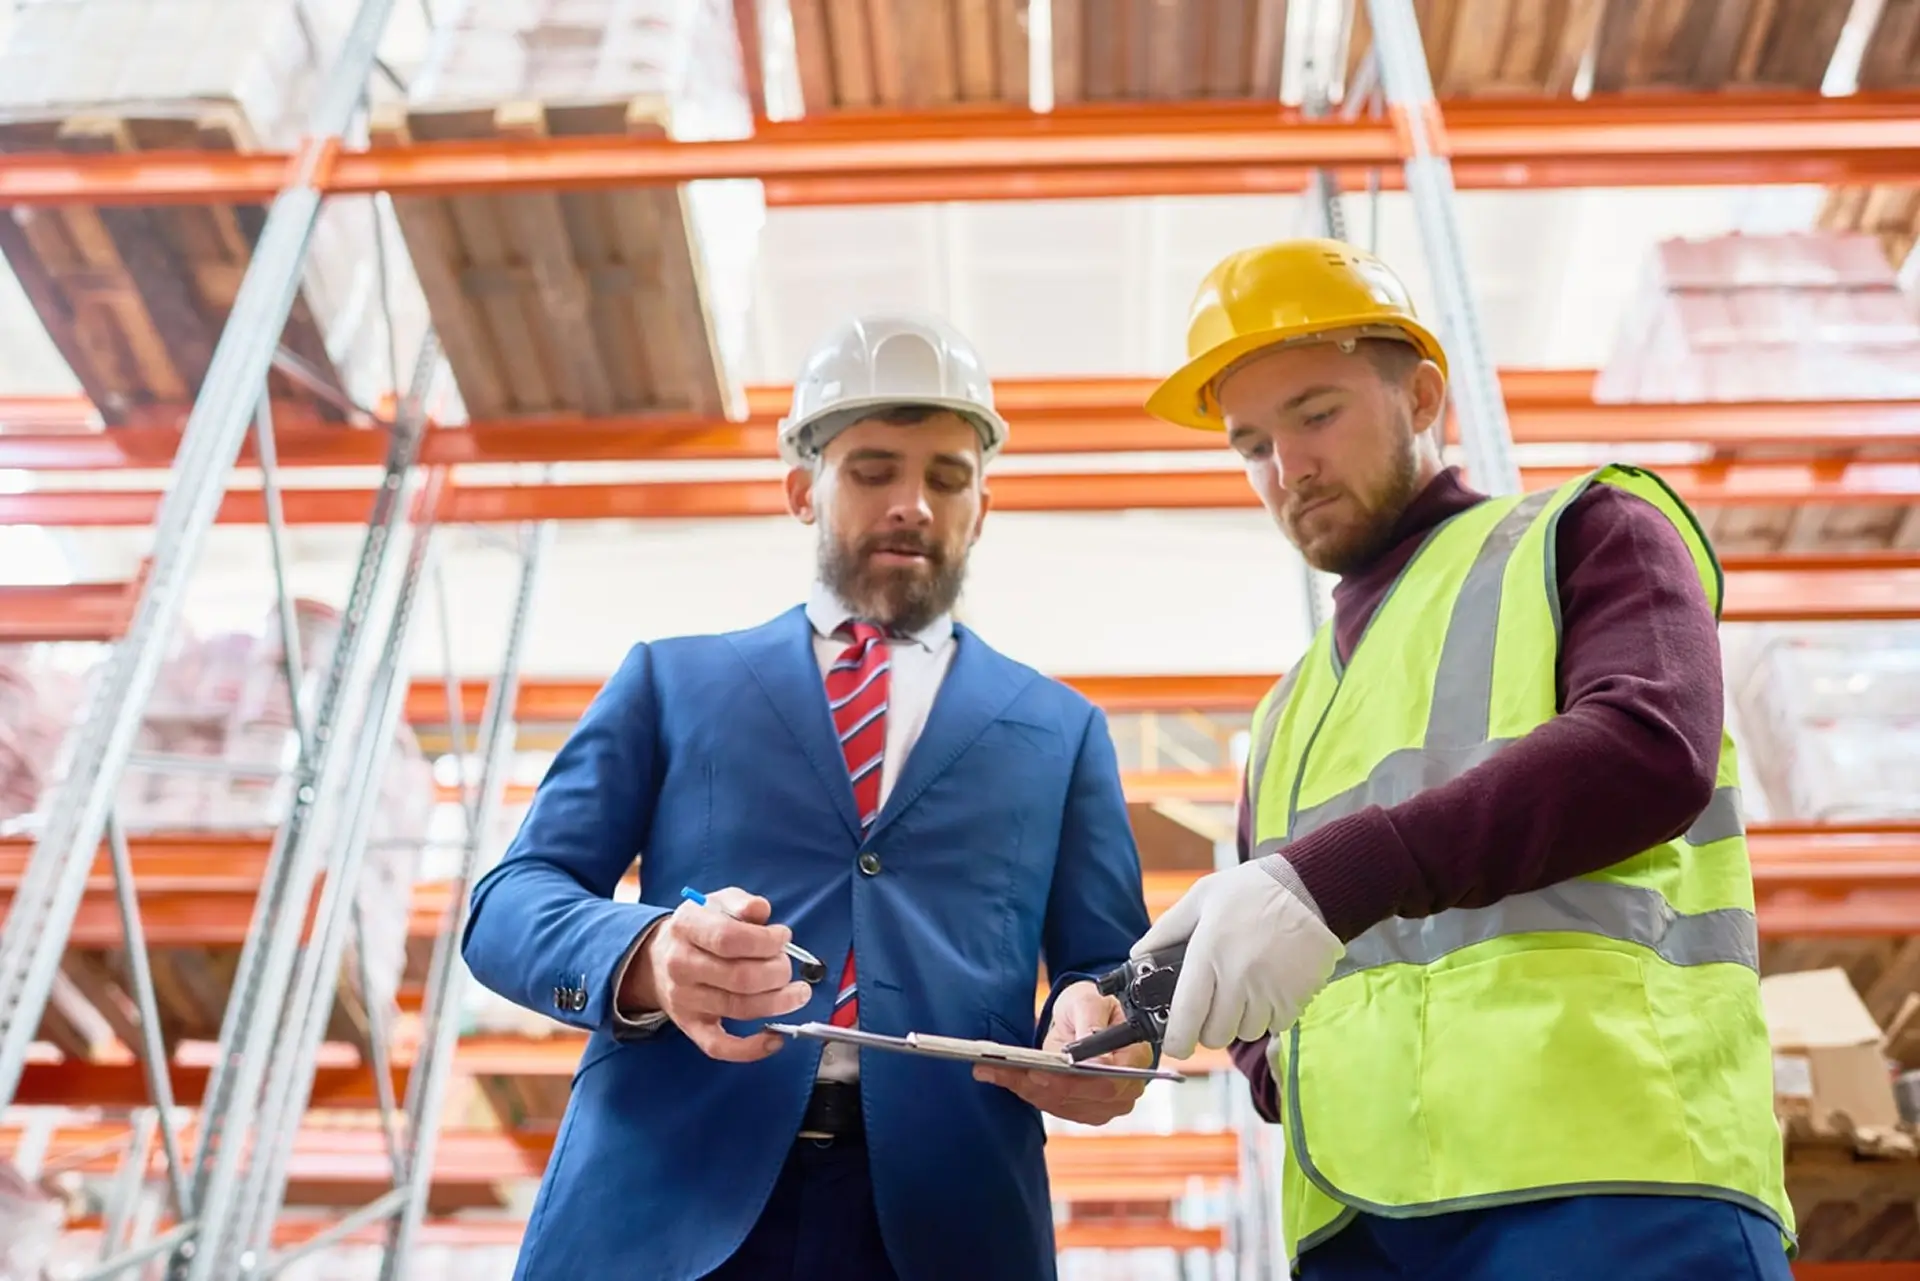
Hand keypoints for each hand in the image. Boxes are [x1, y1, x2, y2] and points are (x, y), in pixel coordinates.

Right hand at [621, 888, 810, 1061]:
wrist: (658, 960)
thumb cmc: (699, 929)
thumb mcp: (716, 902)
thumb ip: (742, 903)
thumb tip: (761, 911)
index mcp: (687, 927)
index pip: (729, 939)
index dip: (765, 941)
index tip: (783, 937)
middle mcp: (681, 965)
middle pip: (740, 977)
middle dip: (777, 972)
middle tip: (787, 965)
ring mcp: (685, 1000)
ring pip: (739, 1008)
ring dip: (778, 1002)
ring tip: (797, 993)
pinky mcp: (692, 1026)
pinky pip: (720, 1046)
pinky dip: (751, 1049)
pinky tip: (775, 1039)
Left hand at [972, 982, 1148, 1125]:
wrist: (1085, 1015)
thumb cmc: (1094, 1004)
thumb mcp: (1093, 1002)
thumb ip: (1093, 1027)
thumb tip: (1093, 1062)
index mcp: (1136, 1058)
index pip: (1109, 1082)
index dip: (1075, 1082)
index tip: (1042, 1072)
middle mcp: (1125, 1088)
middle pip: (1083, 1099)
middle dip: (1044, 1086)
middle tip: (1010, 1070)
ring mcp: (1105, 1103)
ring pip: (1061, 1104)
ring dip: (1025, 1088)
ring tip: (992, 1069)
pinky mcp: (1081, 1109)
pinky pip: (1050, 1105)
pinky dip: (1023, 1090)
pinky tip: (997, 1075)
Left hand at [1131, 856, 1344, 1060]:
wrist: (1308, 888)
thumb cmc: (1250, 891)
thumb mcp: (1201, 898)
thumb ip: (1165, 930)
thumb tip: (1138, 957)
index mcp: (1208, 953)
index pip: (1187, 1015)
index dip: (1176, 1040)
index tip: (1175, 1044)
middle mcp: (1238, 978)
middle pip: (1216, 1035)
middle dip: (1209, 1027)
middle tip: (1213, 1005)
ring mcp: (1270, 991)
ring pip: (1245, 1032)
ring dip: (1240, 1020)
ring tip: (1243, 988)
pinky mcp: (1296, 998)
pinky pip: (1275, 1026)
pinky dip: (1268, 1016)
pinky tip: (1268, 988)